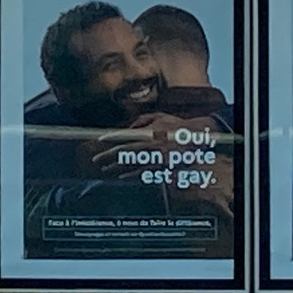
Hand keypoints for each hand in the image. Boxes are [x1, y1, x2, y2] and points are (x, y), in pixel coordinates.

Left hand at [91, 114, 217, 176]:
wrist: (196, 137)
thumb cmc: (177, 126)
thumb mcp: (159, 116)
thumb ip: (142, 120)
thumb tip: (128, 127)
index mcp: (147, 132)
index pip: (125, 136)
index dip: (111, 138)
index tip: (99, 141)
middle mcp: (149, 145)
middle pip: (124, 152)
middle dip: (108, 156)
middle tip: (96, 160)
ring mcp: (155, 157)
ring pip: (131, 164)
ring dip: (116, 167)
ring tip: (105, 169)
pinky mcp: (161, 167)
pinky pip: (143, 172)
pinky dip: (132, 174)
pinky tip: (122, 176)